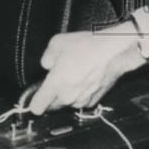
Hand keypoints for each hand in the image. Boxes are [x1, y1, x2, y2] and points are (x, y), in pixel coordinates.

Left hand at [29, 22, 145, 113]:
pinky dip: (80, 94)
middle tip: (57, 80)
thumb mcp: (58, 42)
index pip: (37, 106)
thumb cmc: (88, 45)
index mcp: (55, 84)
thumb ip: (47, 57)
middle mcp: (67, 96)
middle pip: (52, 106)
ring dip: (67, 95)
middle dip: (51, 97)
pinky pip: (81, 101)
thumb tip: (47, 65)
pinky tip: (84, 80)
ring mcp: (81, 100)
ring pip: (67, 104)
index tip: (35, 99)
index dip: (34, 103)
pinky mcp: (94, 100)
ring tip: (73, 77)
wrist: (114, 51)